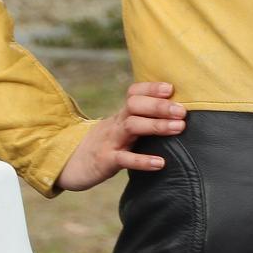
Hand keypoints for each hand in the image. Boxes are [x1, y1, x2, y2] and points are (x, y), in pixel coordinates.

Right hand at [54, 81, 184, 191]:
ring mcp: (110, 141)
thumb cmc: (105, 145)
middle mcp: (116, 123)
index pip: (134, 93)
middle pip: (134, 105)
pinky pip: (124, 159)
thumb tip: (176, 115)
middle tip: (182, 111)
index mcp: (121, 114)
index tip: (170, 88)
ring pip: (132, 126)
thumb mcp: (120, 129)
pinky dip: (143, 160)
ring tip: (179, 127)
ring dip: (157, 125)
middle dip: (159, 106)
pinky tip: (160, 163)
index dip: (151, 88)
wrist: (70, 164)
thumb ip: (141, 121)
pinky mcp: (105, 161)